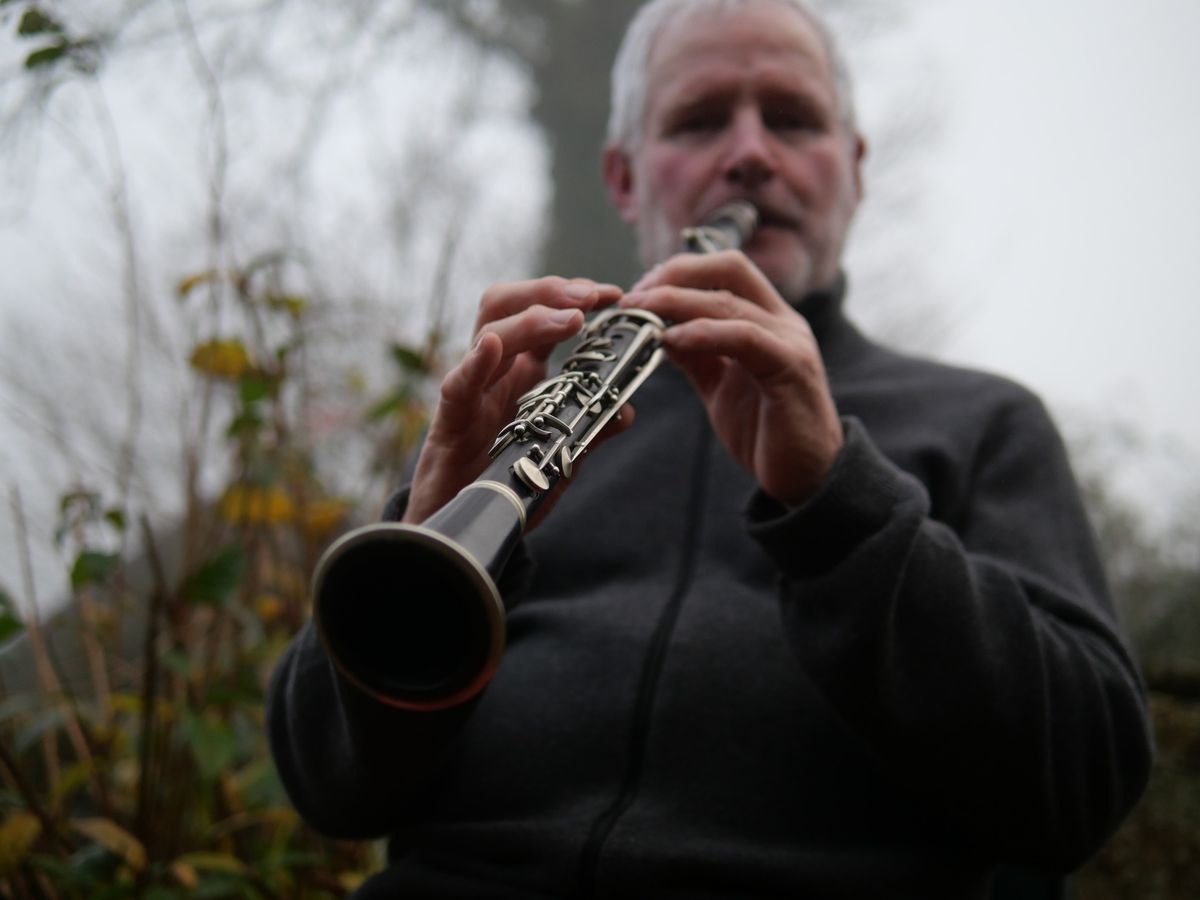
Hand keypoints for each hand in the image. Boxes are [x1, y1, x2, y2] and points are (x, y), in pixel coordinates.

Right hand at [404, 277, 625, 524]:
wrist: (462, 522)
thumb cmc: (504, 482)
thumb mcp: (558, 456)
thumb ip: (589, 431)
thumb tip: (625, 410)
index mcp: (521, 372)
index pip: (544, 315)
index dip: (574, 297)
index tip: (611, 294)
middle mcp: (495, 372)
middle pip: (510, 306)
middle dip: (550, 292)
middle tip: (590, 297)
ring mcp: (471, 391)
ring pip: (490, 333)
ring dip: (530, 319)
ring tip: (569, 320)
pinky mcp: (451, 420)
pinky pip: (458, 385)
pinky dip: (474, 363)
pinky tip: (492, 347)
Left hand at [620, 251, 842, 505]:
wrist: (807, 476)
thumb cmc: (766, 430)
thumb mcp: (720, 385)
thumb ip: (696, 355)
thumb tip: (659, 329)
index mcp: (768, 320)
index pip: (726, 269)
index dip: (680, 270)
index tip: (641, 289)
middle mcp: (783, 322)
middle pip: (729, 267)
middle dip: (675, 274)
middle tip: (635, 296)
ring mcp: (790, 342)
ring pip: (730, 301)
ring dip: (678, 301)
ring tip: (642, 312)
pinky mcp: (790, 369)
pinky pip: (744, 338)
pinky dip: (703, 333)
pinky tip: (672, 339)